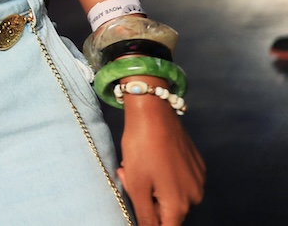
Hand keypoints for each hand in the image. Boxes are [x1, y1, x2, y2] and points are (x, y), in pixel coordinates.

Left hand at [118, 97, 204, 225]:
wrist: (153, 113)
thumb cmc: (142, 149)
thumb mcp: (137, 185)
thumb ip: (145, 215)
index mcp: (179, 205)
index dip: (150, 222)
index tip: (139, 202)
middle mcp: (195, 196)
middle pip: (169, 211)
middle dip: (148, 200)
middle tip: (129, 177)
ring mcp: (198, 179)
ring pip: (173, 194)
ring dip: (154, 187)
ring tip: (138, 166)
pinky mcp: (197, 164)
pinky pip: (179, 179)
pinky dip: (163, 174)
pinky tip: (151, 158)